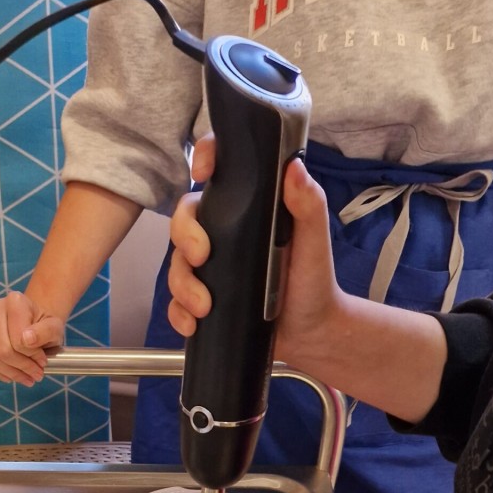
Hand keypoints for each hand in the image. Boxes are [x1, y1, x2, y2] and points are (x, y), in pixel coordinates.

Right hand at [0, 291, 64, 384]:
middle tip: (35, 376)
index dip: (32, 357)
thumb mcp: (54, 329)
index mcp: (15, 301)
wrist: (31, 322)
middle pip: (3, 351)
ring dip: (9, 373)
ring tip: (24, 378)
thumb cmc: (42, 326)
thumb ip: (46, 332)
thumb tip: (26, 340)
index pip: (18, 341)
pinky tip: (6, 375)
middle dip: (21, 368)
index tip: (42, 363)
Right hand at [167, 135, 343, 372]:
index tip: (202, 170)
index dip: (205, 158)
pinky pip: (177, 303)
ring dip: (182, 284)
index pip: (220, 173)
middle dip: (184, 235)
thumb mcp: (315, 242)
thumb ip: (309, 205)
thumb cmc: (314, 281)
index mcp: (248, 209)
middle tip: (201, 256)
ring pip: (177, 264)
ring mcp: (211, 268)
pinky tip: (191, 324)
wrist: (311, 334)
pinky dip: (178, 314)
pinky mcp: (204, 301)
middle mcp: (223, 234)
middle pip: (184, 220)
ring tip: (203, 306)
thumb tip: (294, 168)